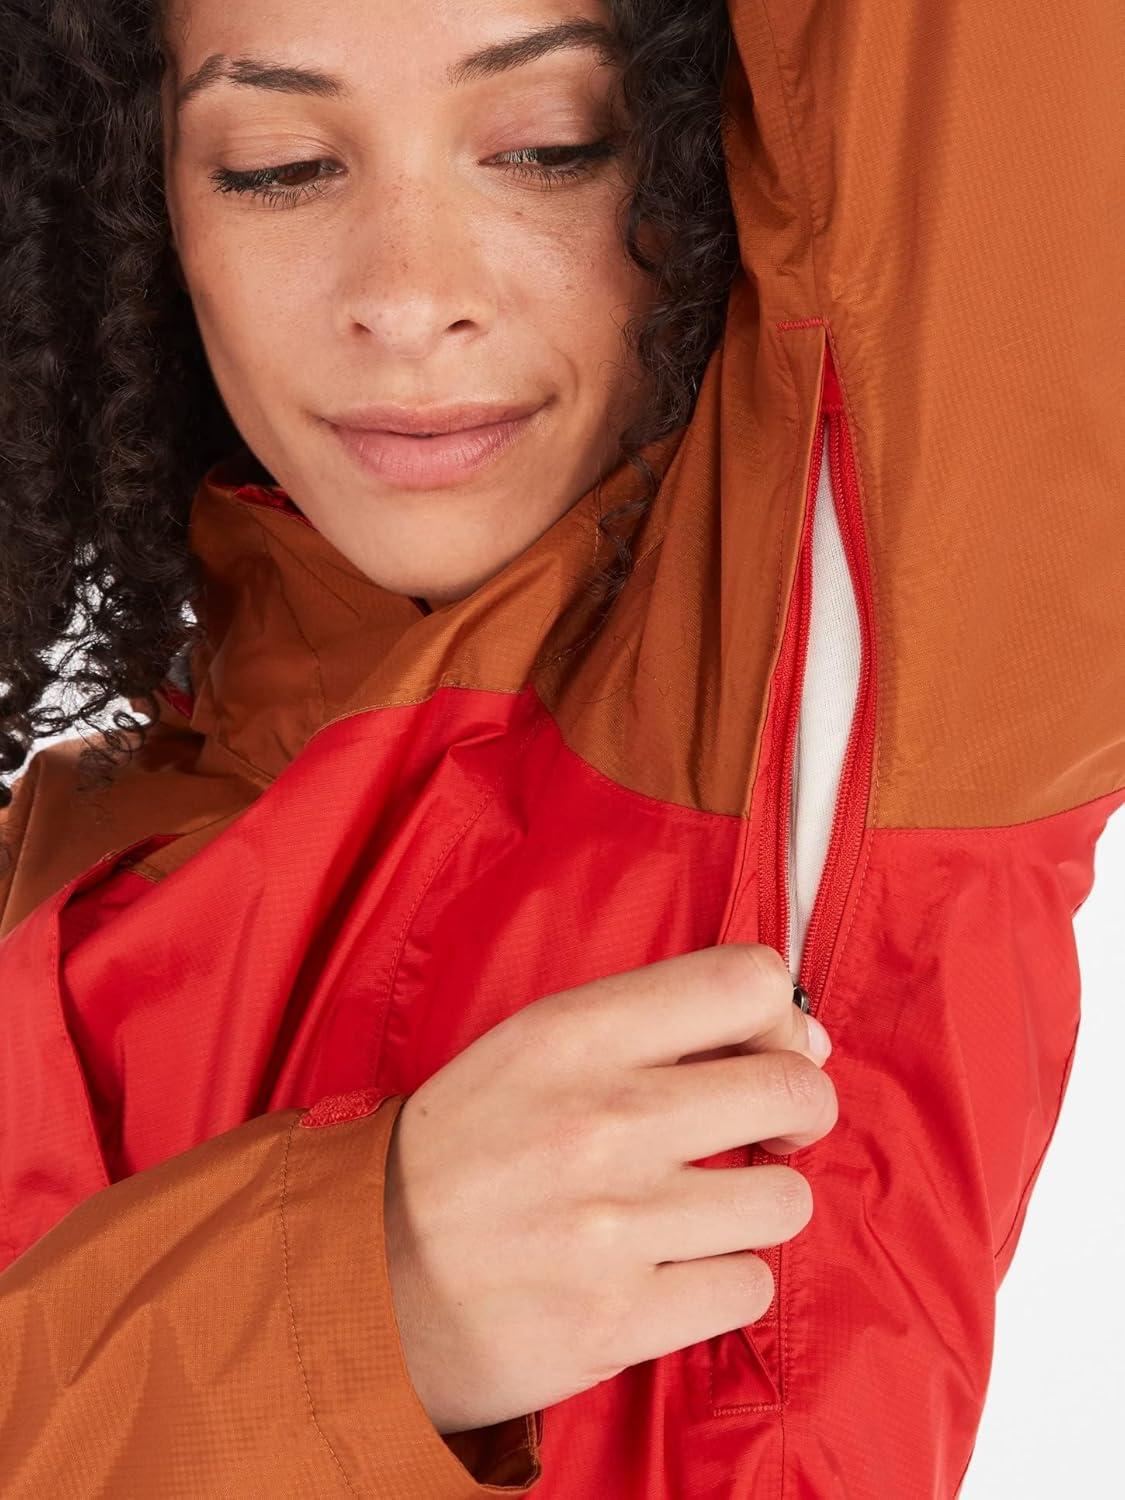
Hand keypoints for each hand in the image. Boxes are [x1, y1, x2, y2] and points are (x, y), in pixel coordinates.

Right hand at [382, 943, 836, 1432]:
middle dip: (797, 1113)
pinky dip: (723, 1280)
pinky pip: (749, 1286)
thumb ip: (648, 1026)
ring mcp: (615, 1223)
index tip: (769, 1050)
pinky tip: (673, 1268)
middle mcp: (604, 1118)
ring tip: (701, 1209)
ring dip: (756, 1206)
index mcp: (576, 1033)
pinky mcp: (621, 1319)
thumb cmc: (460, 1154)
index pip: (748, 980)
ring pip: (786, 1199)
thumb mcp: (530, 1049)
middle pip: (794, 1090)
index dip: (782, 1017)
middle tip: (763, 1134)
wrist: (363, 1276)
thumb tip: (796, 1035)